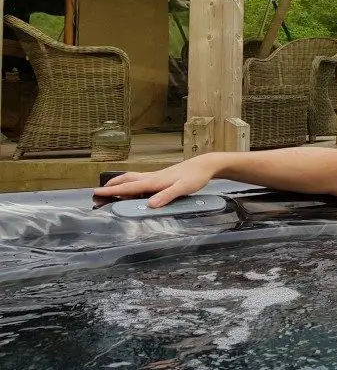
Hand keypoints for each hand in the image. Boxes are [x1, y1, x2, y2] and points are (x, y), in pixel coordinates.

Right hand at [93, 156, 216, 207]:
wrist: (205, 165)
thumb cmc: (195, 176)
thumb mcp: (183, 188)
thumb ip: (167, 196)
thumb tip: (150, 205)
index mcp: (155, 181)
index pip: (130, 187)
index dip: (113, 191)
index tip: (97, 192)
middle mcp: (153, 177)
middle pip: (127, 180)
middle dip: (112, 185)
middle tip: (98, 192)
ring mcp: (157, 176)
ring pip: (134, 178)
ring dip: (121, 182)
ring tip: (111, 187)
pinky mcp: (162, 177)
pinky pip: (142, 179)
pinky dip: (132, 183)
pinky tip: (134, 187)